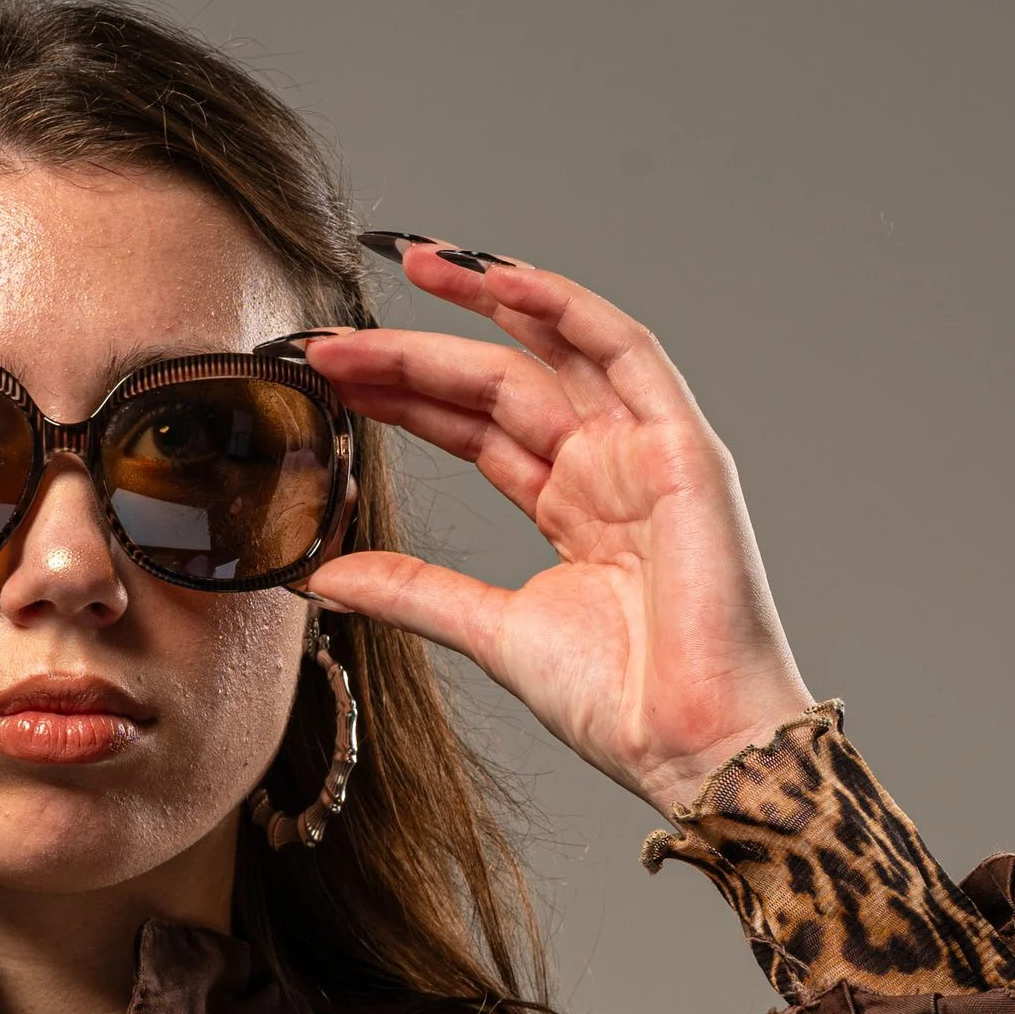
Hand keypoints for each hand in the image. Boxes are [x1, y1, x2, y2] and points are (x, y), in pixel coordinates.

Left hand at [304, 247, 813, 816]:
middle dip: (417, 354)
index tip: (332, 378)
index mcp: (568, 506)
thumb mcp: (491, 634)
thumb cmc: (622, 703)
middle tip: (334, 341)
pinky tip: (505, 282)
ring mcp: (646, 451)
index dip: (405, 395)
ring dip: (486, 304)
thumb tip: (323, 576)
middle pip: (499, 383)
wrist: (691, 745)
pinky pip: (625, 352)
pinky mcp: (683, 447)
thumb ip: (413, 592)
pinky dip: (567, 310)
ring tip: (413, 268)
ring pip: (553, 353)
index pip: (473, 428)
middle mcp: (606, 467)